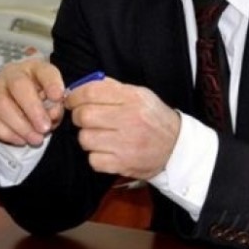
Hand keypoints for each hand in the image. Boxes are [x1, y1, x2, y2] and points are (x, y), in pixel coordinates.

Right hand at [0, 59, 65, 146]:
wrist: (18, 108)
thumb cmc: (39, 102)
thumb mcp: (52, 103)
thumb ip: (55, 107)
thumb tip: (51, 115)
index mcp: (34, 68)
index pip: (43, 70)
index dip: (51, 82)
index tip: (58, 97)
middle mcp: (11, 74)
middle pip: (18, 85)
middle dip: (33, 109)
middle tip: (45, 128)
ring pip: (1, 104)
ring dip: (21, 125)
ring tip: (36, 139)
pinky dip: (7, 134)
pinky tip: (21, 140)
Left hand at [66, 78, 180, 179]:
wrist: (176, 148)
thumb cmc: (153, 118)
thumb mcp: (139, 94)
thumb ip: (112, 87)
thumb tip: (82, 84)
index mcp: (133, 98)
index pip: (91, 92)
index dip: (75, 95)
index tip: (71, 100)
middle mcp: (130, 119)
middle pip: (85, 116)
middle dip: (78, 116)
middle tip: (84, 118)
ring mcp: (127, 144)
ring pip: (85, 138)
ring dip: (87, 137)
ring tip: (98, 135)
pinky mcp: (124, 164)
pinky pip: (93, 160)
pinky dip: (95, 156)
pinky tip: (105, 151)